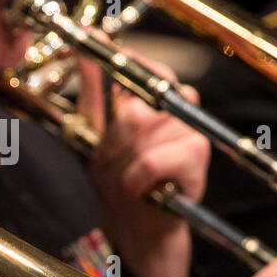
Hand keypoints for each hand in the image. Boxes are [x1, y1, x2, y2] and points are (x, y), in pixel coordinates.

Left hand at [78, 54, 209, 276]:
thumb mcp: (98, 132)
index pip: (148, 69)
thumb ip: (93, 90)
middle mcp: (180, 110)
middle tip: (109, 158)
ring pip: (140, 131)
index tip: (97, 56)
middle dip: (113, 136)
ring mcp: (192, 132)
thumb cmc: (122, 180)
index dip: (125, 65)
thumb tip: (80, 48)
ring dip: (121, 162)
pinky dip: (134, 179)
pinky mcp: (197, 159)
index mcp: (160, 100)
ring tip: (125, 179)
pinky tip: (138, 190)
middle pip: (138, 104)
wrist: (139, 229)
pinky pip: (150, 160)